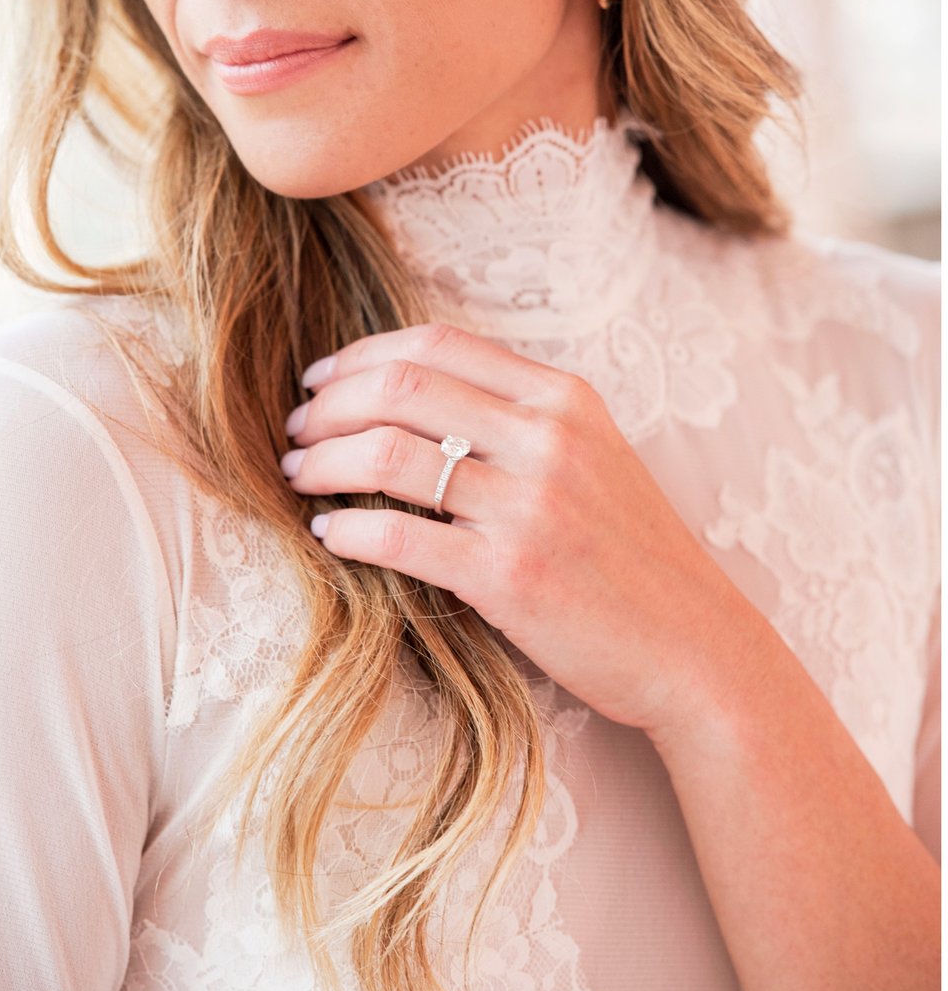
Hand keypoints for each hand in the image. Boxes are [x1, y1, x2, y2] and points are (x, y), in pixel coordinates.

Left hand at [281, 321, 765, 740]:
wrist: (694, 646)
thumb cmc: (631, 554)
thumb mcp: (593, 455)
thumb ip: (519, 417)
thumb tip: (410, 397)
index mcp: (565, 398)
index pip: (438, 344)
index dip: (362, 354)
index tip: (321, 377)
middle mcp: (547, 439)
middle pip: (401, 389)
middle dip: (328, 404)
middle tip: (295, 429)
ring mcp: (529, 506)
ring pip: (387, 456)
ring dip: (322, 462)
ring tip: (296, 475)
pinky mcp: (509, 575)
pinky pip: (400, 537)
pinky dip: (347, 530)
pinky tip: (328, 534)